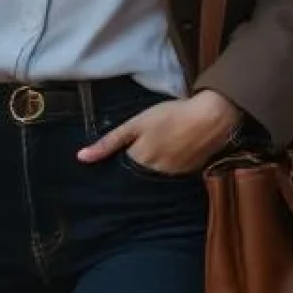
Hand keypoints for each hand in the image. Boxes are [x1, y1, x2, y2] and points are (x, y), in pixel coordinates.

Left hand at [76, 90, 242, 176]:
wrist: (211, 118)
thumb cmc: (170, 116)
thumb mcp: (136, 123)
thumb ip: (109, 142)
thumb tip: (81, 158)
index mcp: (138, 161)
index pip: (119, 169)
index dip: (116, 161)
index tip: (115, 155)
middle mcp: (154, 175)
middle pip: (136, 175)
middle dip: (133, 168)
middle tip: (139, 148)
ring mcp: (172, 177)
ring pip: (153, 177)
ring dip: (150, 168)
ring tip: (156, 149)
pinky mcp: (188, 174)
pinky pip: (170, 176)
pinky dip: (167, 168)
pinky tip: (171, 153)